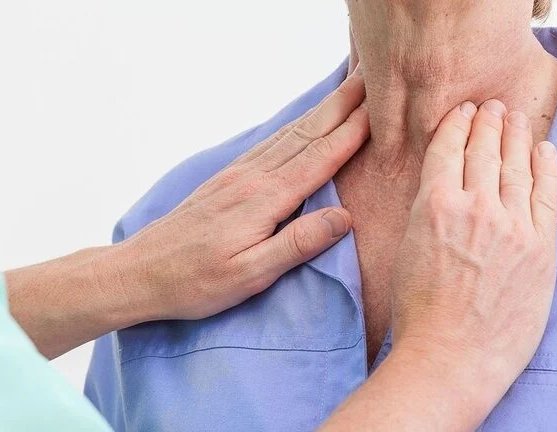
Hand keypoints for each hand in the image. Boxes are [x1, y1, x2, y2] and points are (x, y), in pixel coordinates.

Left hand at [119, 70, 368, 320]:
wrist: (141, 271)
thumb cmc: (195, 281)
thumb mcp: (250, 274)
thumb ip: (297, 244)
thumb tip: (343, 217)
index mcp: (263, 200)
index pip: (318, 159)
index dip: (351, 133)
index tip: (378, 109)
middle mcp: (252, 178)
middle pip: (306, 135)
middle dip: (341, 106)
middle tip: (368, 81)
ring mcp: (237, 175)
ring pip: (288, 134)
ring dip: (320, 110)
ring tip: (345, 91)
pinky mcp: (227, 179)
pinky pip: (269, 143)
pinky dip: (293, 126)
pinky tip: (301, 122)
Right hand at [321, 101, 556, 430]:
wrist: (449, 356)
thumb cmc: (417, 311)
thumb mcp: (406, 249)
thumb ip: (424, 212)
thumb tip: (440, 189)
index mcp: (433, 204)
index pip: (449, 148)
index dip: (457, 124)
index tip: (464, 111)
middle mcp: (474, 206)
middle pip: (484, 149)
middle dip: (488, 121)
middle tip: (492, 105)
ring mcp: (512, 225)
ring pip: (516, 165)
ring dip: (516, 136)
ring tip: (516, 118)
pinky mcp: (539, 247)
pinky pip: (546, 194)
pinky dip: (546, 166)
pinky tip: (544, 149)